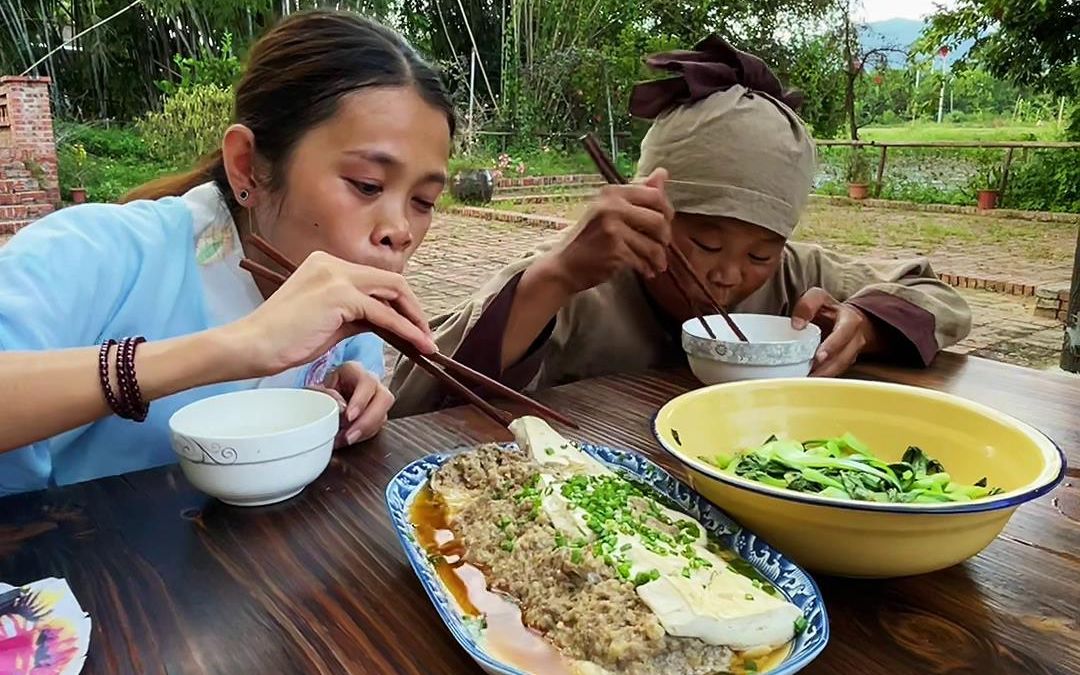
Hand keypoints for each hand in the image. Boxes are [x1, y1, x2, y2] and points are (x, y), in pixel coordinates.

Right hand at [228, 251, 433, 377]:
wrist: (252, 345)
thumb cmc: (285, 339)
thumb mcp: (329, 321)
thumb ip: (357, 315)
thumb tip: (386, 321)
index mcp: (327, 264)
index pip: (376, 280)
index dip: (399, 303)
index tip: (413, 326)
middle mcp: (332, 263)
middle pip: (391, 281)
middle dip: (413, 308)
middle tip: (425, 334)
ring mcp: (336, 276)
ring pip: (392, 292)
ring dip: (414, 318)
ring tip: (426, 342)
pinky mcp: (338, 295)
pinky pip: (383, 313)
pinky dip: (404, 329)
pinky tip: (416, 343)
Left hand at [312, 362, 393, 446]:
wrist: (322, 399)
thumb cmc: (320, 391)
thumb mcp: (315, 389)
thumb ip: (324, 394)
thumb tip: (339, 406)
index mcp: (355, 371)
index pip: (367, 382)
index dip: (361, 401)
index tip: (349, 417)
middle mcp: (371, 384)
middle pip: (384, 399)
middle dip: (368, 421)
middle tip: (350, 435)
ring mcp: (377, 399)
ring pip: (383, 415)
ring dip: (365, 431)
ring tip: (345, 439)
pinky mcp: (376, 415)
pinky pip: (377, 427)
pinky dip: (363, 436)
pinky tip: (349, 439)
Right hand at [537, 168, 673, 293]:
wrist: (565, 266)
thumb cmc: (590, 238)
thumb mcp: (610, 209)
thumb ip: (639, 192)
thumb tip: (663, 172)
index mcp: (612, 192)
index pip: (654, 195)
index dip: (666, 211)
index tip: (665, 223)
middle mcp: (611, 206)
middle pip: (659, 220)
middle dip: (665, 237)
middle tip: (661, 246)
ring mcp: (612, 229)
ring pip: (653, 244)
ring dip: (658, 257)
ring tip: (656, 263)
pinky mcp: (614, 250)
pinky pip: (642, 260)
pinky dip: (646, 268)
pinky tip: (645, 271)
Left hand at [791, 288, 879, 376]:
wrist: (848, 320)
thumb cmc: (830, 309)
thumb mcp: (819, 297)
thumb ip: (808, 304)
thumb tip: (797, 324)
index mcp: (850, 321)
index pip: (843, 334)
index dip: (832, 346)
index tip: (818, 356)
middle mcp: (855, 339)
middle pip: (843, 358)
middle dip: (826, 368)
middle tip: (807, 375)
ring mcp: (852, 354)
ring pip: (839, 369)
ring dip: (822, 377)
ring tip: (804, 381)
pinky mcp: (844, 364)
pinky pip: (834, 373)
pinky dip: (821, 379)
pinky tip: (807, 382)